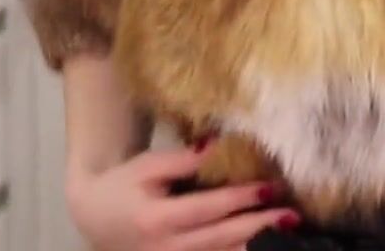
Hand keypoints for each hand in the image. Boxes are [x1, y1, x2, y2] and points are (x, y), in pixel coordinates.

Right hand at [66, 147, 299, 250]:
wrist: (94, 218)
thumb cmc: (124, 186)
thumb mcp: (148, 166)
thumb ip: (183, 159)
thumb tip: (220, 144)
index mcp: (155, 219)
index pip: (207, 209)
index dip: (239, 199)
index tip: (269, 188)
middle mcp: (164, 249)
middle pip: (221, 239)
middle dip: (259, 227)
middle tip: (291, 215)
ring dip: (254, 246)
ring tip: (287, 232)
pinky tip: (261, 245)